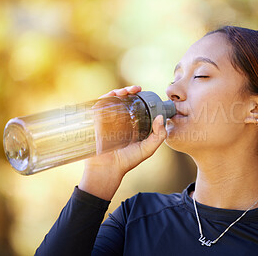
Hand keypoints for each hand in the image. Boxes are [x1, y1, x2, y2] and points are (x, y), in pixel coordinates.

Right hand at [78, 85, 166, 199]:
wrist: (107, 169)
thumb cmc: (127, 161)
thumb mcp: (148, 149)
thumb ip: (158, 136)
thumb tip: (161, 118)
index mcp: (131, 125)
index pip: (136, 106)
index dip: (141, 98)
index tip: (147, 94)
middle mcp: (119, 120)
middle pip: (124, 100)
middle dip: (130, 91)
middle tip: (137, 89)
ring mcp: (107, 119)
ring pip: (113, 100)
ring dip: (119, 92)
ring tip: (128, 91)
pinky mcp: (97, 120)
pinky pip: (100, 105)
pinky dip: (107, 97)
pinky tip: (115, 95)